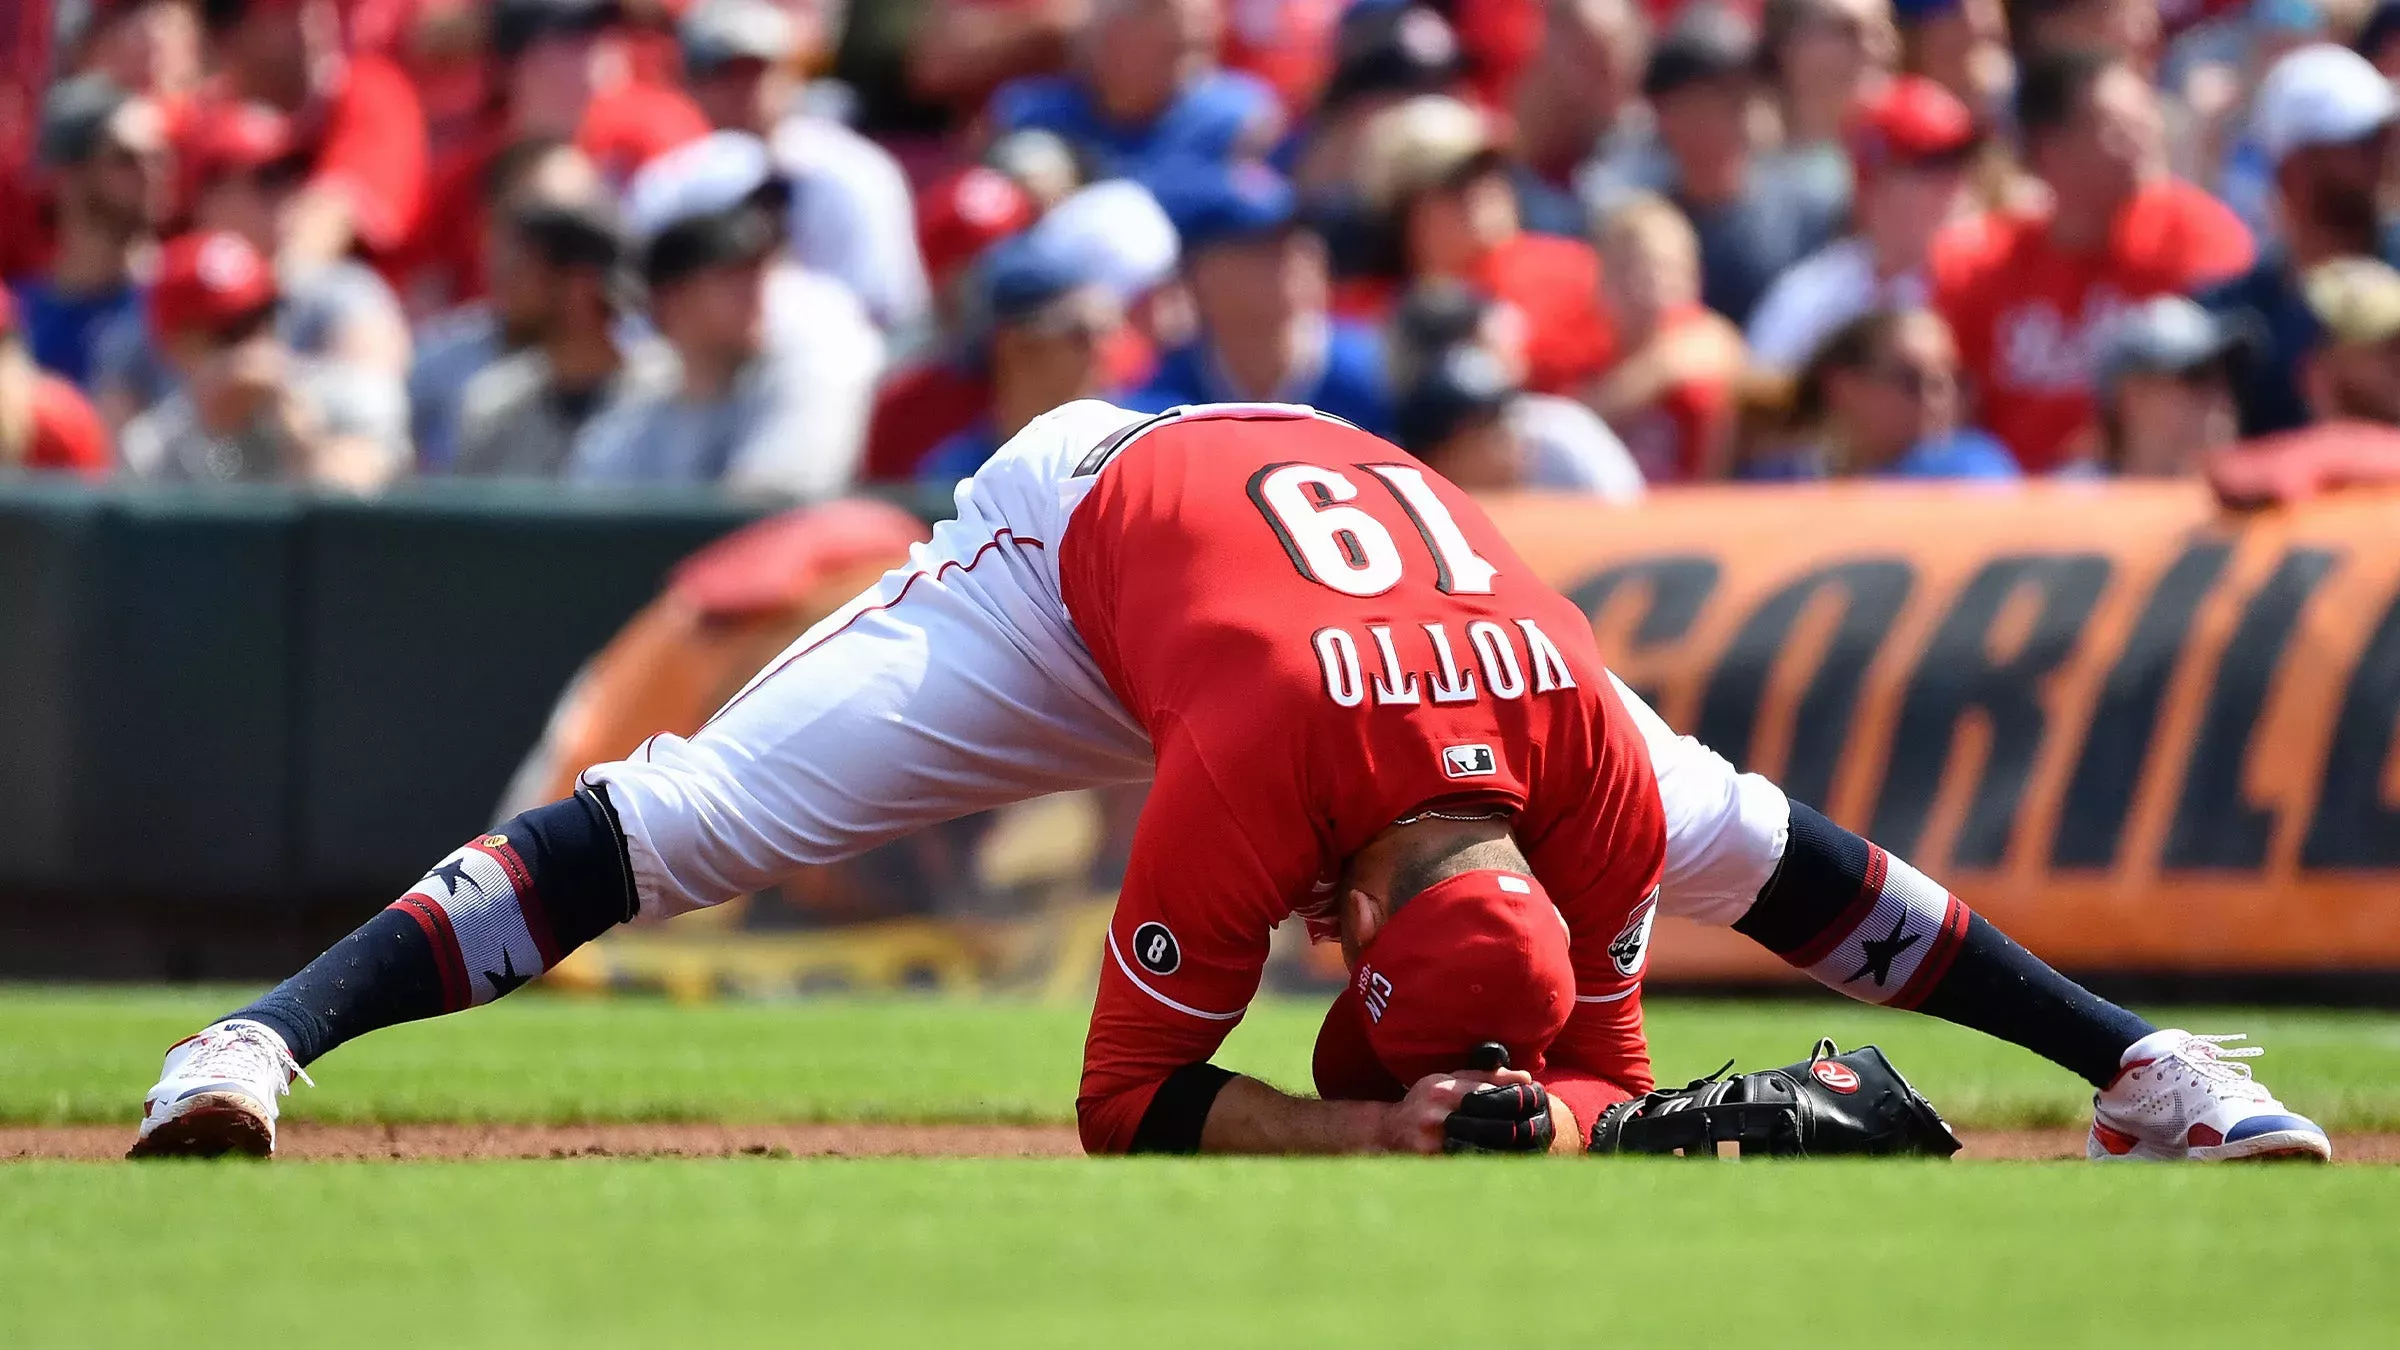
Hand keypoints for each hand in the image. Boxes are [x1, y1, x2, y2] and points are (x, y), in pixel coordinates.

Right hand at [1379, 1066, 1537, 1154]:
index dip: (1516, 1098)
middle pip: (1490, 1122)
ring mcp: (1432, 1143)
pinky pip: (1471, 1164)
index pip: (1487, 1092)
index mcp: (1440, 1089)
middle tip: (1538, 1128)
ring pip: (1484, 1147)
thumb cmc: (1425, 1104)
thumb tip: (1526, 1077)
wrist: (1388, 1133)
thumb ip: (1485, 1077)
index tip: (1537, 1101)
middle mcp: (1434, 1114)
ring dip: (1511, 1148)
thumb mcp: (1448, 1082)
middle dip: (1518, 1125)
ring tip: (1530, 1145)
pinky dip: (1493, 1163)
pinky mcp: (1432, 1165)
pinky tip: (1509, 1162)